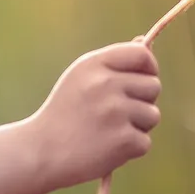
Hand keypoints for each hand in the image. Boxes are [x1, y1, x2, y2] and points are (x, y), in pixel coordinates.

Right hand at [26, 41, 161, 191]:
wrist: (41, 151)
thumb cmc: (65, 112)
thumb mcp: (80, 77)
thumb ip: (112, 62)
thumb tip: (145, 42)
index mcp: (94, 64)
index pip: (141, 55)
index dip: (149, 67)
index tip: (142, 79)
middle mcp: (106, 84)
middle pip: (153, 86)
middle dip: (143, 100)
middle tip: (117, 112)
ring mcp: (115, 112)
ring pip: (152, 115)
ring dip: (138, 126)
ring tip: (110, 131)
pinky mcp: (123, 140)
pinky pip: (144, 142)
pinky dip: (130, 148)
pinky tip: (107, 148)